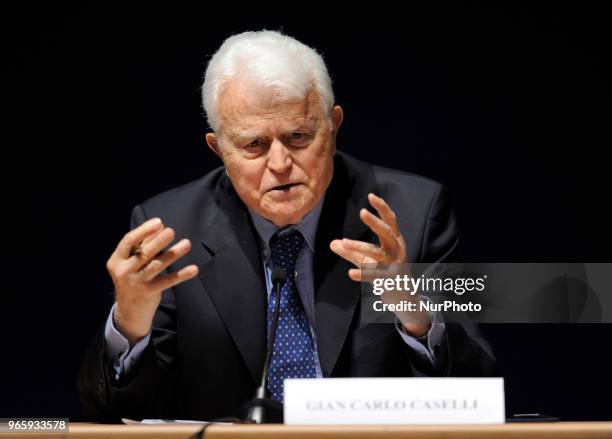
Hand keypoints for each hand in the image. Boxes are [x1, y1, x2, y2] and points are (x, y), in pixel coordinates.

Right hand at [106, 217, 198, 344]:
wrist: (128, 311)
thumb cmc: (132, 279)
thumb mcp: (132, 262)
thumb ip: (144, 244)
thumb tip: (160, 227)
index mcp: (117, 260)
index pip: (129, 241)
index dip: (144, 230)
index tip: (159, 222)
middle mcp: (124, 271)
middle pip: (144, 253)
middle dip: (158, 241)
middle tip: (171, 231)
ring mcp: (136, 282)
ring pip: (157, 265)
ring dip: (173, 254)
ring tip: (187, 244)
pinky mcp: (149, 292)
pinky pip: (168, 281)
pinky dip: (181, 274)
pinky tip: (194, 269)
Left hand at [330, 193, 430, 336]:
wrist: (404, 298)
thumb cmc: (387, 274)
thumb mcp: (369, 260)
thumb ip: (351, 252)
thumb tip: (332, 243)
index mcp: (395, 241)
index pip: (391, 221)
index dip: (382, 208)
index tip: (371, 195)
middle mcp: (397, 250)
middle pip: (387, 232)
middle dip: (375, 222)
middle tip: (362, 212)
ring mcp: (395, 266)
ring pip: (378, 253)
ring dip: (360, 247)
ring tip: (343, 242)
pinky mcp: (391, 281)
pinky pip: (375, 276)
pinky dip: (363, 274)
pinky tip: (350, 273)